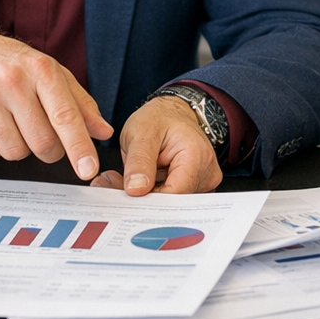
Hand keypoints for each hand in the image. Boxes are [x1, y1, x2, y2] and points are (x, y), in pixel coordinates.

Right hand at [0, 25, 113, 178]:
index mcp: (41, 69)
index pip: (64, 115)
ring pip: (13, 152)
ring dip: (20, 148)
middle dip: (49, 150)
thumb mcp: (51, 73)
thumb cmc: (13, 63)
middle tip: (44, 136)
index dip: (78, 146)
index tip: (87, 169)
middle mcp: (11, 80)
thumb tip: (103, 132)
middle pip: (41, 142)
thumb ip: (80, 104)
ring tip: (14, 124)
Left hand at [90, 97, 222, 195]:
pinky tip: (140, 183)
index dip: (148, 200)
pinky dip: (153, 195)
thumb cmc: (160, 118)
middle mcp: (206, 172)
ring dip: (146, 198)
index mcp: (196, 156)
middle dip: (143, 200)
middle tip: (114, 186)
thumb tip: (136, 189)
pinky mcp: (196, 187)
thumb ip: (139, 161)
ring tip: (126, 180)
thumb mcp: (142, 131)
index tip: (123, 197)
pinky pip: (172, 201)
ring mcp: (203, 181)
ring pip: (171, 205)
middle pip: (174, 203)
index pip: (174, 194)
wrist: (172, 113)